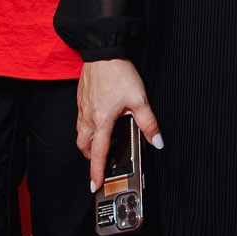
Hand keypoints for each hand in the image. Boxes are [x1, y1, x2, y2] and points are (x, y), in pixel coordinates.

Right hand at [76, 57, 161, 191]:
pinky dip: (86, 126)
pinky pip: (80, 119)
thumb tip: (157, 141)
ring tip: (99, 143)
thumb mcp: (139, 99)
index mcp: (102, 121)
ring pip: (80, 133)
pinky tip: (98, 120)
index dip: (96, 171)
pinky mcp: (81, 97)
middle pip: (84, 146)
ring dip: (87, 142)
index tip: (95, 185)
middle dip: (91, 157)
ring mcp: (83, 107)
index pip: (98, 153)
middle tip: (100, 162)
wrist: (103, 51)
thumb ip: (148, 123)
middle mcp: (88, 116)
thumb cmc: (118, 72)